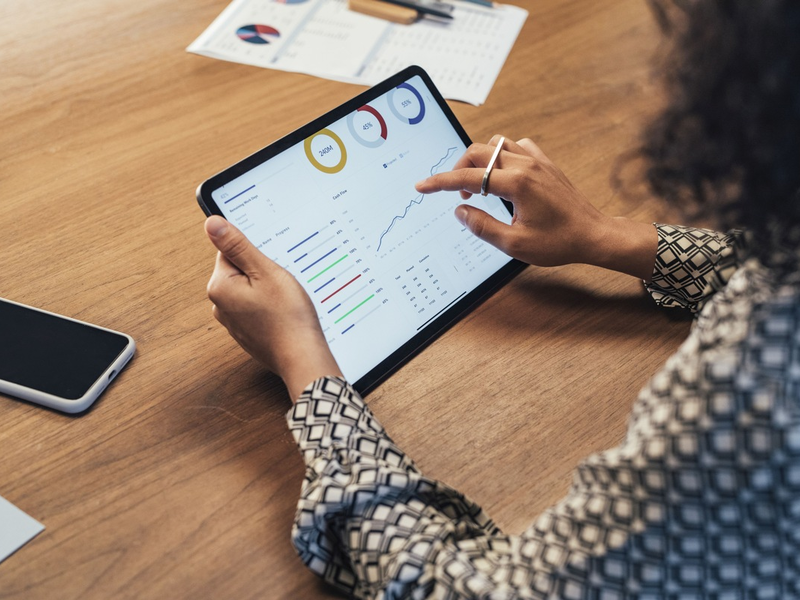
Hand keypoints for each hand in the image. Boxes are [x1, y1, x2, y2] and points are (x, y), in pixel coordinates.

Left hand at [205, 216, 341, 399]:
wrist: (302, 357)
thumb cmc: (287, 317)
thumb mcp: (265, 272)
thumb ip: (237, 246)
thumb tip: (212, 223)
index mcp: (219, 287)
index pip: (229, 251)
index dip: (255, 253)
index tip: (270, 263)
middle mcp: (220, 306)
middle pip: (239, 271)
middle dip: (261, 271)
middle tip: (280, 282)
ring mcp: (233, 322)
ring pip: (250, 290)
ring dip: (267, 289)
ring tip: (284, 299)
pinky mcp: (247, 332)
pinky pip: (256, 308)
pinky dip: (269, 307)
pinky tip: (284, 312)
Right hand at [415, 136, 656, 279]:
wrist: (593, 235)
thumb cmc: (559, 242)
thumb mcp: (515, 244)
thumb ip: (483, 226)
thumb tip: (461, 210)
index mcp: (517, 183)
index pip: (468, 177)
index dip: (441, 182)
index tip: (422, 186)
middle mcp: (526, 165)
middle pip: (478, 152)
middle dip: (459, 169)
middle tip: (457, 193)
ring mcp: (537, 160)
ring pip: (496, 144)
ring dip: (480, 160)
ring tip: (479, 184)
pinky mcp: (546, 162)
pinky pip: (516, 146)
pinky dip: (502, 155)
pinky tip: (503, 174)